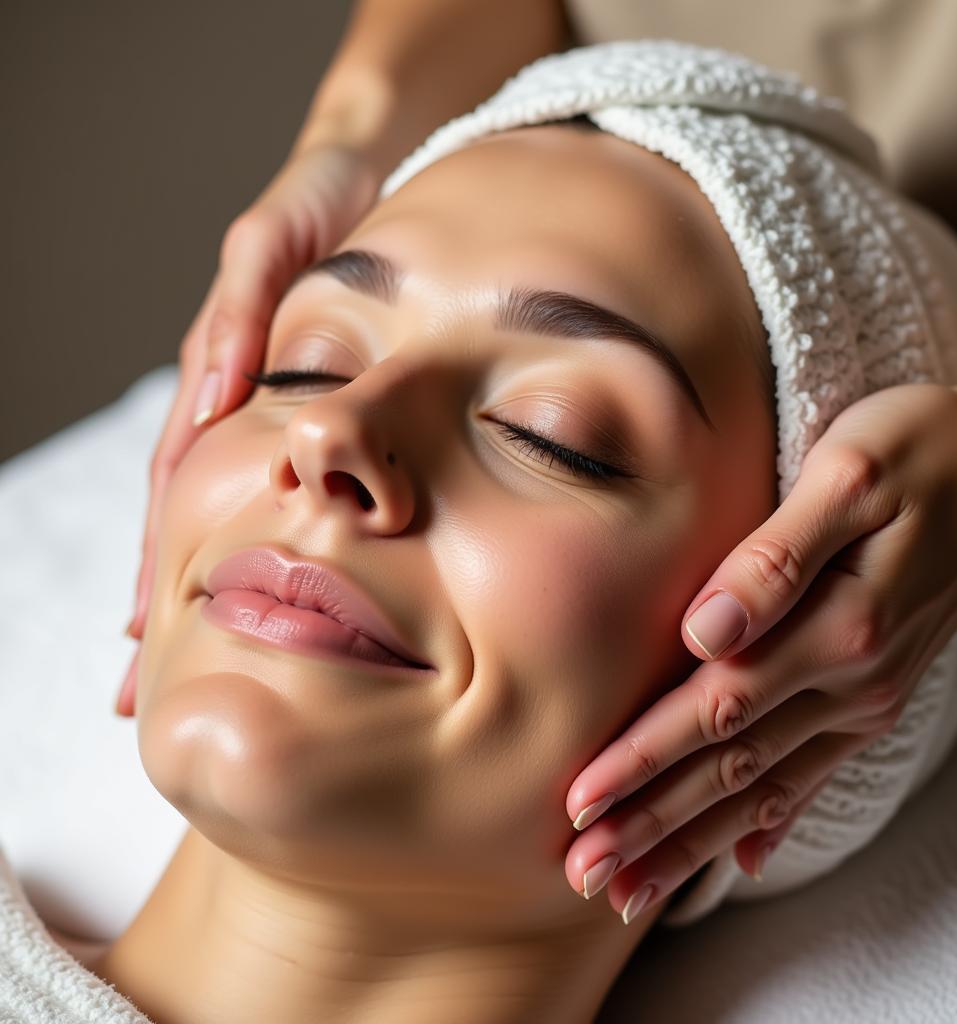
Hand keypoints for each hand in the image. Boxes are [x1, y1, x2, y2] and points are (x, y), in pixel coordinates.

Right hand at [115, 143, 380, 715]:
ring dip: (207, 584)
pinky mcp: (317, 406)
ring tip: (194, 659)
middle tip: (150, 684)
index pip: (176, 489)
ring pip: (234, 511)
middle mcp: (238, 407)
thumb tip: (212, 404)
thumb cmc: (320, 207)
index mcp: (220, 378)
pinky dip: (266, 537)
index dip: (154, 563)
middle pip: (190, 518)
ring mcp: (274, 413)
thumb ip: (236, 315)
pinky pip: (288, 481)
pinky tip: (268, 583)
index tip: (140, 640)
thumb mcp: (271, 249)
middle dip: (167, 599)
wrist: (371, 176)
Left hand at [563, 368, 956, 922]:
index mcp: (836, 627)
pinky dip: (769, 823)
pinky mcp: (874, 697)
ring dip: (695, 842)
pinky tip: (741, 862)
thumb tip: (704, 630)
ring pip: (764, 788)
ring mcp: (867, 698)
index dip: (642, 759)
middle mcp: (852, 681)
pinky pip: (814, 776)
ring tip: (635, 889)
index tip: (581, 804)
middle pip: (731, 769)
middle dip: (652, 824)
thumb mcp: (848, 475)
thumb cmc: (920, 452)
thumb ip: (774, 558)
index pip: (715, 710)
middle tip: (586, 875)